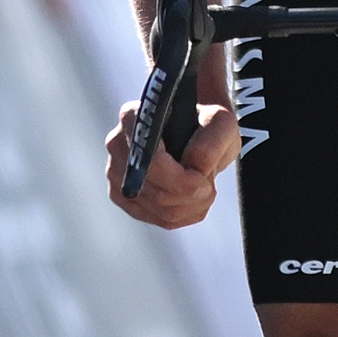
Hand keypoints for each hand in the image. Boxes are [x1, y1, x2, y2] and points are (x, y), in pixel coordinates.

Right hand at [106, 87, 236, 226]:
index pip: (150, 162)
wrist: (197, 130)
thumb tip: (192, 168)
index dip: (180, 181)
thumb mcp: (221, 123)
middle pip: (155, 191)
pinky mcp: (124, 196)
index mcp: (134, 118)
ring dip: (192, 207)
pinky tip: (195, 201)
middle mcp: (118, 145)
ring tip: (205, 189)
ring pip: (159, 209)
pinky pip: (157, 219)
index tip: (205, 183)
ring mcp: (117, 172)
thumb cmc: (207, 122)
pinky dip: (185, 216)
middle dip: (191, 196)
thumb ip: (210, 143)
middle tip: (210, 186)